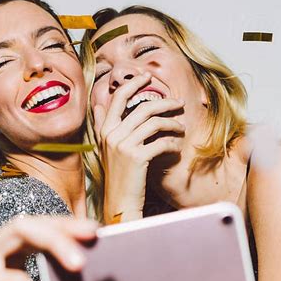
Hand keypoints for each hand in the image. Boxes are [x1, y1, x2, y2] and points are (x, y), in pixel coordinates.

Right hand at [94, 72, 184, 222]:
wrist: (119, 203)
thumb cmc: (118, 177)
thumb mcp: (105, 149)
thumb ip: (102, 125)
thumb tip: (98, 104)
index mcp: (105, 130)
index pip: (119, 97)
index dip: (134, 83)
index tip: (148, 77)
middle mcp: (112, 135)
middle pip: (143, 108)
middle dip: (165, 103)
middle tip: (179, 103)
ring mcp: (124, 146)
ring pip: (155, 123)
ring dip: (173, 123)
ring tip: (182, 127)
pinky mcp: (137, 158)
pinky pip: (161, 142)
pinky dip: (173, 143)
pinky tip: (177, 147)